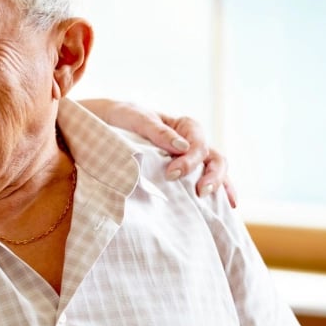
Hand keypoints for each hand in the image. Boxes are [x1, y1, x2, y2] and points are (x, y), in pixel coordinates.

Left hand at [85, 99, 236, 207]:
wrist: (99, 125)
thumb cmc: (117, 117)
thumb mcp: (133, 117)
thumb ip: (156, 130)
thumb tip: (183, 147)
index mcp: (181, 126)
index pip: (198, 140)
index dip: (190, 159)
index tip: (172, 174)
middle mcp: (189, 142)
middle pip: (213, 156)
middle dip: (213, 175)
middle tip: (201, 192)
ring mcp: (187, 160)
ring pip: (214, 169)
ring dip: (220, 185)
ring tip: (220, 204)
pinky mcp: (180, 175)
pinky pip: (203, 182)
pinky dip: (217, 193)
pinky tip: (226, 208)